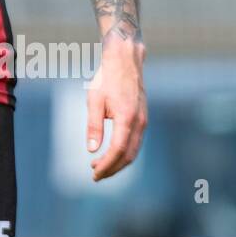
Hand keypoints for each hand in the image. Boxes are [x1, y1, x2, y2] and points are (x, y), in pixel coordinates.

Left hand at [85, 36, 146, 180]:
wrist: (125, 62)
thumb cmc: (107, 79)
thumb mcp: (94, 100)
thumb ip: (93, 126)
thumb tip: (91, 150)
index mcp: (127, 118)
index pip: (118, 150)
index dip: (107, 165)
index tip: (94, 173)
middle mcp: (139, 123)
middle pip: (128, 156)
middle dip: (112, 169)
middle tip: (95, 175)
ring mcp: (144, 122)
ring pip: (134, 151)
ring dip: (118, 162)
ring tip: (99, 166)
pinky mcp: (143, 119)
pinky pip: (135, 142)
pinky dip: (124, 153)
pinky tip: (110, 153)